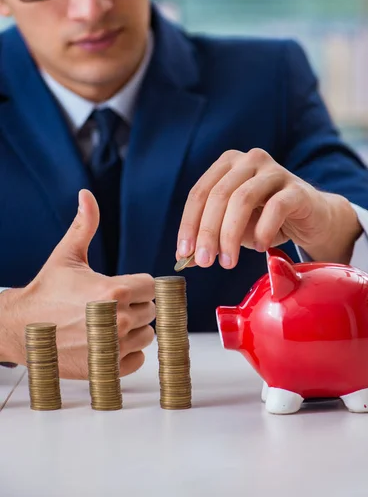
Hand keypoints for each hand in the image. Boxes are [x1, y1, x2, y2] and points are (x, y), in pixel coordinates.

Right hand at [0, 190, 154, 378]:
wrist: (21, 328)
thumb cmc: (46, 291)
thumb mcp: (67, 255)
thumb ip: (85, 224)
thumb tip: (87, 194)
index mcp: (116, 289)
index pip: (152, 285)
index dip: (136, 284)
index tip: (118, 287)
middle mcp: (120, 319)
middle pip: (152, 310)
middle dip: (135, 305)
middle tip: (109, 304)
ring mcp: (114, 347)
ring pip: (147, 335)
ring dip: (132, 330)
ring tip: (107, 323)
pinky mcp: (108, 369)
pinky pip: (138, 360)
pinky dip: (126, 353)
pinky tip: (106, 342)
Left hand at [176, 149, 361, 268]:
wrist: (313, 219)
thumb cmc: (267, 220)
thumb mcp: (233, 228)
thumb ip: (210, 238)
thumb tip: (184, 257)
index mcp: (228, 164)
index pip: (199, 192)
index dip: (189, 223)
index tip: (184, 252)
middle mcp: (249, 160)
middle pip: (219, 195)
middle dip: (208, 232)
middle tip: (205, 262)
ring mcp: (275, 171)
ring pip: (243, 199)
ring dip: (230, 234)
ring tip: (228, 262)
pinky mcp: (297, 188)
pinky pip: (275, 207)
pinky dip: (263, 231)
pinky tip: (259, 247)